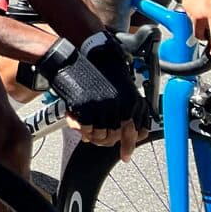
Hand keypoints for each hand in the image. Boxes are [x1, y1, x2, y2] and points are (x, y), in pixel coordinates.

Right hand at [38, 34, 144, 157]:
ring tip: (84, 131)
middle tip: (95, 141)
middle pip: (119, 137)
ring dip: (92, 136)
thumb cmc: (91, 72)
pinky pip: (88, 130)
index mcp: (134, 101)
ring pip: (103, 136)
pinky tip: (76, 123)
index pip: (139, 132)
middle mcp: (124, 104)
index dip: (129, 144)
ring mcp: (106, 106)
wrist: (71, 57)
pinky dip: (82, 130)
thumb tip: (121, 137)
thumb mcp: (114, 90)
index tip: (124, 154)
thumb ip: (121, 111)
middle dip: (106, 142)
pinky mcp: (88, 106)